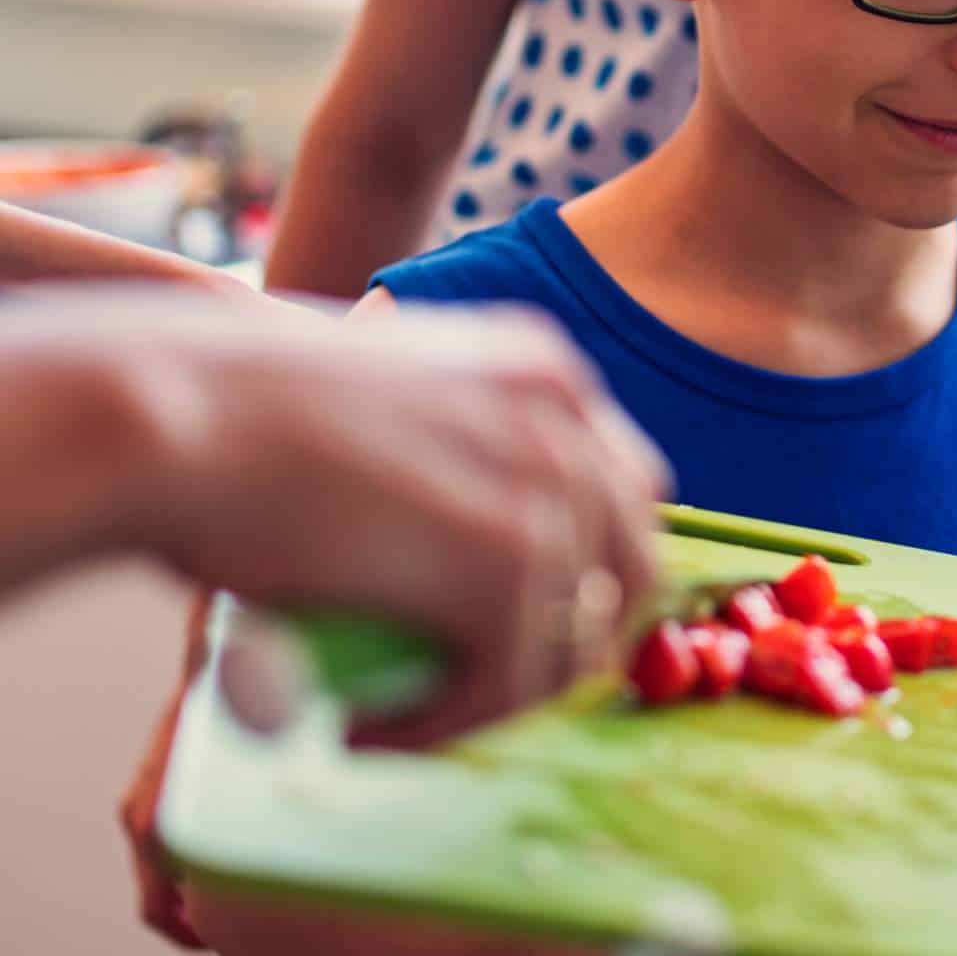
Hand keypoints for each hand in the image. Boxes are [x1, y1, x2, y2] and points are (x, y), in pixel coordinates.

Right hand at [112, 294, 674, 744]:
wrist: (177, 413)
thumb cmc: (229, 409)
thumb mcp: (384, 405)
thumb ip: (443, 455)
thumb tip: (446, 545)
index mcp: (542, 372)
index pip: (616, 491)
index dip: (581, 570)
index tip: (514, 627)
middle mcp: (566, 422)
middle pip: (629, 566)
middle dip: (568, 641)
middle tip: (476, 690)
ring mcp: (548, 493)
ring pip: (572, 643)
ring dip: (497, 702)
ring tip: (401, 721)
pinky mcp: (506, 569)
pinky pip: (508, 685)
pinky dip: (445, 729)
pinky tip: (366, 734)